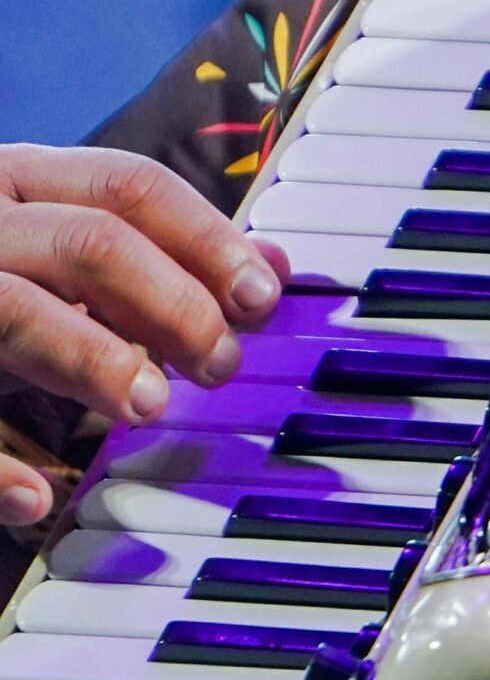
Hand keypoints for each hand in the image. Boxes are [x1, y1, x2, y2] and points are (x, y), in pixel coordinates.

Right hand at [0, 145, 288, 530]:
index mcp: (19, 182)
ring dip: (93, 358)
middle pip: (90, 241)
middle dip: (171, 300)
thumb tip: (274, 268)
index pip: (128, 187)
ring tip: (149, 407)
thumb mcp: (58, 257)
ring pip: (17, 308)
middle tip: (219, 365)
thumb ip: (155, 261)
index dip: (206, 238)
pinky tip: (37, 497)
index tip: (261, 298)